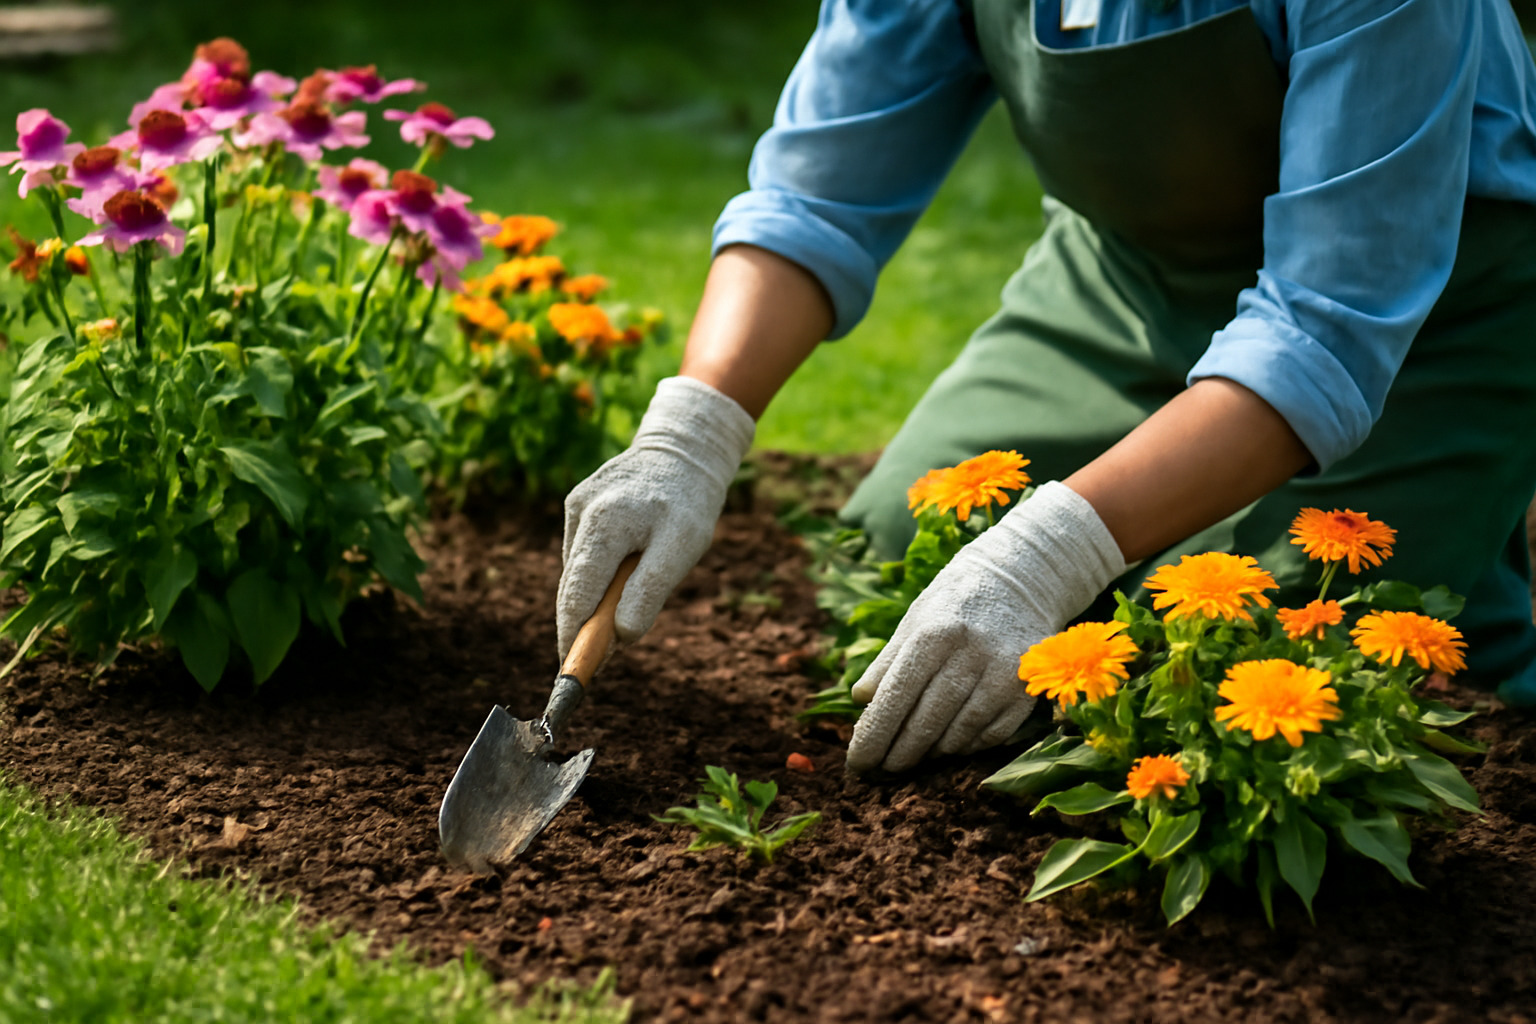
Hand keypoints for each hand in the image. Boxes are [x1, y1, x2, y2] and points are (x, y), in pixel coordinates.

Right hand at [557, 376, 754, 658]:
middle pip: (572, 587)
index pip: (576, 595)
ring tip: (628, 603)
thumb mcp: (682, 547)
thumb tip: (621, 636)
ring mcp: (576, 506)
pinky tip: (624, 572)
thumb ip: (649, 590)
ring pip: (578, 571)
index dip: (573, 638)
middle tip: (602, 656)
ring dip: (595, 597)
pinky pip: (585, 552)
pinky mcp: (579, 503)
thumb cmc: (689, 501)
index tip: (572, 672)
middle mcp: (581, 513)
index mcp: (604, 525)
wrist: (686, 448)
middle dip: (583, 624)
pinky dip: (599, 573)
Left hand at [845, 481, 1126, 772]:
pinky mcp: (1026, 690)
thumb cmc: (954, 603)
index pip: (894, 699)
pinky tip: (950, 743)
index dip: (872, 737)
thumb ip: (886, 662)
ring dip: (930, 753)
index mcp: (933, 635)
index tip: (856, 763)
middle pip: (925, 724)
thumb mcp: (914, 621)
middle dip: (897, 755)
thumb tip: (859, 701)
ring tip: (913, 753)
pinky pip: (989, 736)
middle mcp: (969, 655)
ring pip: (957, 736)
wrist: (1021, 578)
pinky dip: (964, 746)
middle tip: (881, 770)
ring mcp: (1003, 674)